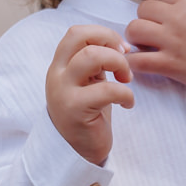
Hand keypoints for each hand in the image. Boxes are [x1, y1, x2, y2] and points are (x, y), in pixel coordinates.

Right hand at [46, 25, 133, 165]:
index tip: (121, 49)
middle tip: (125, 62)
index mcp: (61, 65)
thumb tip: (121, 43)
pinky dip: (126, 94)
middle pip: (80, 37)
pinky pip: (107, 90)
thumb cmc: (88, 113)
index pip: (76, 32)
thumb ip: (96, 61)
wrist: (76, 152)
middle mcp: (57, 75)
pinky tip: (128, 104)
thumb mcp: (88, 81)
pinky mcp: (75, 110)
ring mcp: (63, 92)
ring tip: (127, 80)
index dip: (103, 34)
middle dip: (110, 43)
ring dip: (118, 63)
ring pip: (91, 57)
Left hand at [125, 0, 185, 92]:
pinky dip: (134, 63)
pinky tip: (140, 65)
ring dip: (136, 39)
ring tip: (144, 47)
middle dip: (147, 21)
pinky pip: (137, 60)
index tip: (167, 20)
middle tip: (153, 33)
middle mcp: (179, 16)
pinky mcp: (170, 64)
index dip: (162, 9)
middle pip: (143, 9)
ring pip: (134, 30)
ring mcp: (172, 40)